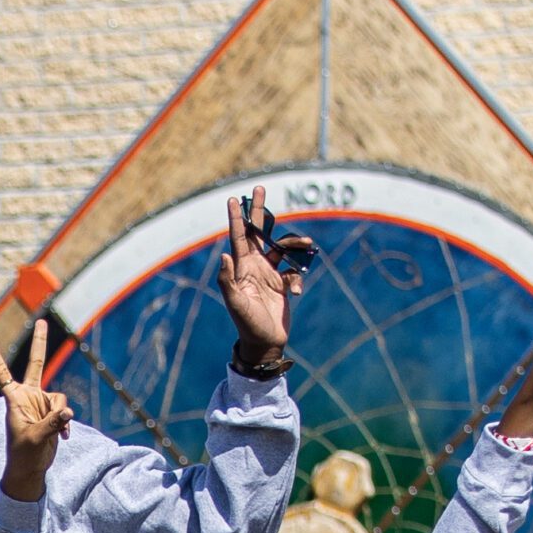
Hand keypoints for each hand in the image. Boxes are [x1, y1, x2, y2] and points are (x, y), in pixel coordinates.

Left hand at [0, 318, 73, 500]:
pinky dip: (66, 423)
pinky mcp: (52, 412)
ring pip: (60, 398)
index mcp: (14, 400)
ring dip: (60, 415)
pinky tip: (63, 436)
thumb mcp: (36, 439)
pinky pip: (65, 410)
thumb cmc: (24, 456)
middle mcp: (28, 396)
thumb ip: (52, 423)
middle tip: (43, 320)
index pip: (2, 373)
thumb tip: (68, 411)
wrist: (30, 469)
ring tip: (54, 433)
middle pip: (36, 364)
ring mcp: (41, 403)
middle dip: (40, 343)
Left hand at [214, 187, 306, 374]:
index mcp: (242, 267)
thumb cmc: (247, 324)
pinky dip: (298, 277)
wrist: (265, 343)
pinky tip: (295, 292)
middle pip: (258, 232)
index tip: (234, 198)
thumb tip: (224, 255)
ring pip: (283, 248)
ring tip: (308, 245)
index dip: (237, 217)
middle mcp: (255, 266)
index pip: (239, 237)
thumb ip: (228, 280)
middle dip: (259, 211)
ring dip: (296, 244)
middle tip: (260, 188)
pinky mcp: (282, 283)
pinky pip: (294, 270)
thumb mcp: (236, 304)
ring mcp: (269, 273)